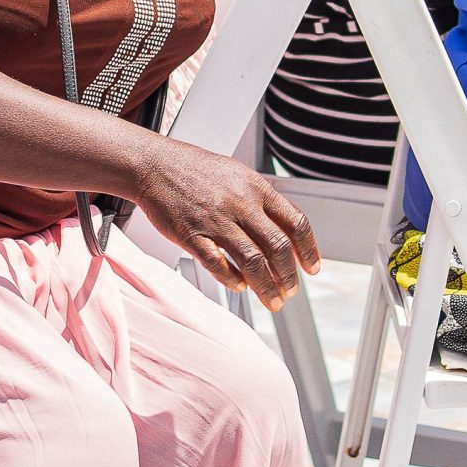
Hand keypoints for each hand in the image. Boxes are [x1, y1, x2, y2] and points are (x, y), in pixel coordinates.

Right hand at [131, 139, 320, 308]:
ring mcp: (216, 220)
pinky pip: (218, 264)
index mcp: (256, 189)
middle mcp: (240, 204)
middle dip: (288, 275)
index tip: (312, 268)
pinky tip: (240, 286)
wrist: (154, 165)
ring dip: (266, 287)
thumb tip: (283, 228)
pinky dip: (232, 279)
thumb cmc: (194, 170)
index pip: (295, 223)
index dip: (309, 250)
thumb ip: (260, 200)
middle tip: (290, 291)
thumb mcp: (238, 175)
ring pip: (253, 261)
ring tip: (272, 301)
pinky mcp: (192, 235)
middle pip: (278, 247)